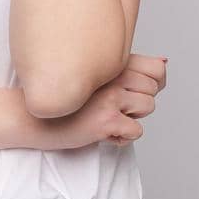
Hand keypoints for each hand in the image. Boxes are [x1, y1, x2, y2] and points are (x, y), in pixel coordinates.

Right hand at [36, 53, 168, 150]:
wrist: (35, 117)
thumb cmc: (66, 100)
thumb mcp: (97, 77)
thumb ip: (129, 69)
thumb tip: (164, 62)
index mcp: (112, 64)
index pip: (156, 68)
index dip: (156, 83)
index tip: (138, 93)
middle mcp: (114, 76)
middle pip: (153, 90)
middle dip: (140, 103)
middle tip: (116, 108)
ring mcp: (111, 97)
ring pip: (148, 108)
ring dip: (133, 118)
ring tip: (110, 119)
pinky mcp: (107, 119)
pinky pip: (136, 131)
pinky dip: (123, 137)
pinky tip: (105, 133)